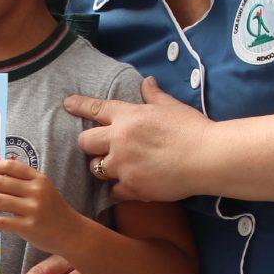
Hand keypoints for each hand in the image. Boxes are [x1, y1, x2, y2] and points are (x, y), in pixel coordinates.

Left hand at [0, 158, 79, 253]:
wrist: (72, 233)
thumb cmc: (54, 211)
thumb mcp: (43, 190)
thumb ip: (23, 183)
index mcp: (38, 179)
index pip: (10, 167)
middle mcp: (36, 191)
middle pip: (0, 182)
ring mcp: (33, 209)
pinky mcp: (28, 227)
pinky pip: (2, 221)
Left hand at [64, 78, 209, 201]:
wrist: (207, 158)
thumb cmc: (192, 129)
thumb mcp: (172, 106)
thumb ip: (154, 96)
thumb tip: (147, 82)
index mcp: (129, 116)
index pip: (96, 108)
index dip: (79, 106)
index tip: (67, 104)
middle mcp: (119, 140)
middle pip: (85, 142)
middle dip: (89, 144)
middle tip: (100, 148)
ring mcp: (123, 165)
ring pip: (95, 169)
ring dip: (103, 167)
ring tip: (118, 167)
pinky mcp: (132, 187)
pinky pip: (113, 192)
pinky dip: (119, 189)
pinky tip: (129, 186)